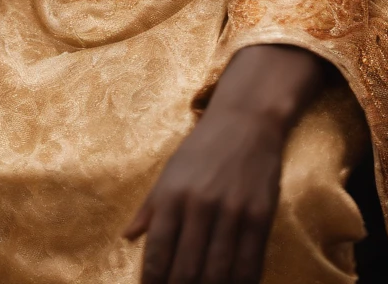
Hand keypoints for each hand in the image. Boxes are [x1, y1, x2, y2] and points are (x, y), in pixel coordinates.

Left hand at [125, 44, 325, 283]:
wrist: (247, 120)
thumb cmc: (203, 146)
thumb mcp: (170, 171)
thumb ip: (150, 207)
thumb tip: (127, 237)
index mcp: (172, 194)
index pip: (157, 253)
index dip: (152, 282)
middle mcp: (200, 205)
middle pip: (186, 270)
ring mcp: (233, 213)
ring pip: (218, 274)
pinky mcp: (260, 217)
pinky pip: (249, 265)